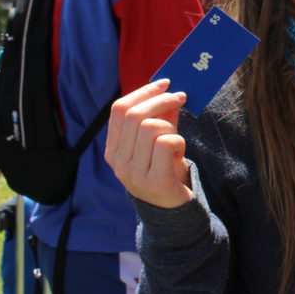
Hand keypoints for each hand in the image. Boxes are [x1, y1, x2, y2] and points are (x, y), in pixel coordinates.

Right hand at [105, 79, 193, 208]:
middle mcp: (118, 162)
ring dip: (170, 126)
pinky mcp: (153, 182)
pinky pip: (166, 144)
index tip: (164, 83)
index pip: (119, 110)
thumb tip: (169, 90)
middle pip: (134, 115)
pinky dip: (178, 141)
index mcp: (113, 149)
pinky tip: (179, 152)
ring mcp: (133, 174)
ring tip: (176, 139)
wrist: (172, 210)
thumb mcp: (159, 141)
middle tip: (181, 97)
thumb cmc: (165, 169)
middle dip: (161, 100)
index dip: (143, 92)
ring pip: (150, 128)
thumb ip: (161, 118)